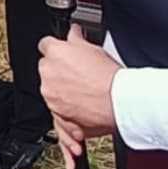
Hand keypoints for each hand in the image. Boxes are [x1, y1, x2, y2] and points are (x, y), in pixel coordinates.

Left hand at [38, 25, 118, 156]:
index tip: (64, 54)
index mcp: (54, 54)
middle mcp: (48, 76)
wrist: (121, 101)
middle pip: (47, 70)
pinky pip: (58, 123)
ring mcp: (51, 98)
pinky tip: (73, 137)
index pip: (46, 45)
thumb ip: (77, 39)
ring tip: (84, 96)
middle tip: (79, 75)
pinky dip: (66, 129)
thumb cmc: (110, 76)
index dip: (57, 50)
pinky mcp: (59, 116)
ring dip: (63, 95)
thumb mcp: (93, 49)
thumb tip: (74, 31)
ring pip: (52, 94)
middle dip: (59, 72)